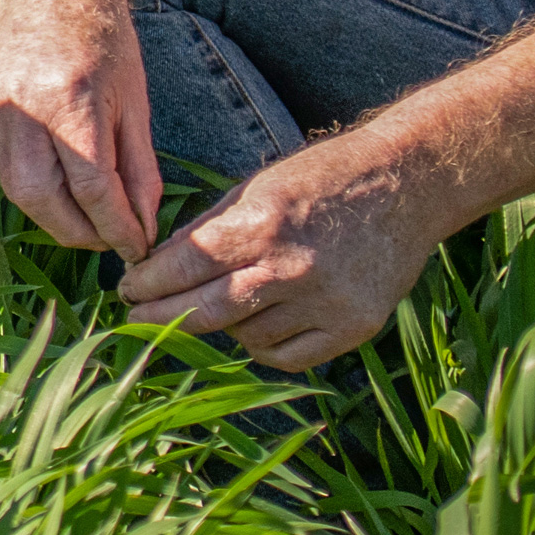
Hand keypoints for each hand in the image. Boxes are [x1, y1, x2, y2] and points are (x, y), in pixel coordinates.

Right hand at [0, 0, 162, 266]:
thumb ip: (139, 171)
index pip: (93, 188)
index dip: (118, 227)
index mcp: (68, 98)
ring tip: (83, 207)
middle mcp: (18, 104)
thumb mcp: (135, 104)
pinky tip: (47, 161)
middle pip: (44, 200)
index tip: (136, 247)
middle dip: (79, 232)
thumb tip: (142, 230)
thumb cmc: (103, 44)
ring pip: (17, 190)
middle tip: (107, 240)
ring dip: (55, 209)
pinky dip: (28, 178)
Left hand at [116, 138, 446, 370]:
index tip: (127, 290)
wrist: (407, 185)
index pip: (185, 266)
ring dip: (224, 324)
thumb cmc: (324, 178)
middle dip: (161, 317)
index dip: (148, 283)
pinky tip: (260, 322)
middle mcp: (293, 269)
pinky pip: (286, 355)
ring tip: (225, 300)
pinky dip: (263, 344)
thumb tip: (159, 264)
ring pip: (245, 337)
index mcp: (263, 225)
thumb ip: (209, 228)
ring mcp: (326, 304)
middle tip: (136, 317)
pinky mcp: (354, 328)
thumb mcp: (257, 186)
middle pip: (206, 311)